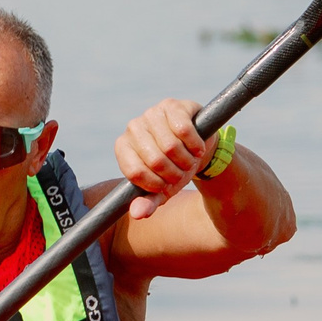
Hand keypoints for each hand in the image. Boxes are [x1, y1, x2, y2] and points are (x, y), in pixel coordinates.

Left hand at [115, 97, 211, 218]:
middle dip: (174, 173)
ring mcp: (151, 114)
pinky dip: (195, 145)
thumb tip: (138, 214)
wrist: (196, 147)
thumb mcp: (161, 189)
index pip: (135, 172)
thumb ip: (148, 202)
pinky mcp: (172, 106)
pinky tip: (197, 148)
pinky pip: (183, 130)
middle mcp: (133, 128)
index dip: (155, 184)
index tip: (166, 186)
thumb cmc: (173, 169)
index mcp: (123, 148)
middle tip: (182, 173)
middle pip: (155, 160)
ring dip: (186, 161)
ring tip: (190, 161)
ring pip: (170, 146)